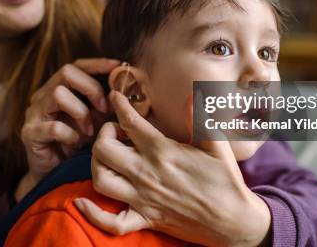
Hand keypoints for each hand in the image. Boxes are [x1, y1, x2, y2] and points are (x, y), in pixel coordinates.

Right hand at [15, 58, 119, 200]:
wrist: (54, 175)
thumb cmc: (77, 145)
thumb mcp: (95, 121)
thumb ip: (104, 106)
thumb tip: (127, 92)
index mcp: (57, 88)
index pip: (76, 65)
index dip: (97, 64)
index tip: (119, 66)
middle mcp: (42, 96)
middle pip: (66, 72)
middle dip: (91, 87)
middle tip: (104, 107)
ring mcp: (34, 113)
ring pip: (58, 94)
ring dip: (81, 112)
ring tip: (90, 131)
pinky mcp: (30, 133)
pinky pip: (54, 126)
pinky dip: (71, 135)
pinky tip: (76, 143)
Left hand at [74, 91, 270, 246]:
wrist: (234, 222)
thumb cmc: (226, 181)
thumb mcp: (216, 144)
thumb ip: (200, 118)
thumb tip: (193, 93)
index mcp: (164, 152)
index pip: (131, 123)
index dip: (119, 105)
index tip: (115, 96)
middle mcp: (147, 174)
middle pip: (104, 150)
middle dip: (102, 135)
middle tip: (114, 131)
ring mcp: (143, 199)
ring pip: (100, 180)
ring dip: (96, 165)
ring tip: (106, 157)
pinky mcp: (145, 219)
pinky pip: (111, 222)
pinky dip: (92, 213)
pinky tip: (82, 201)